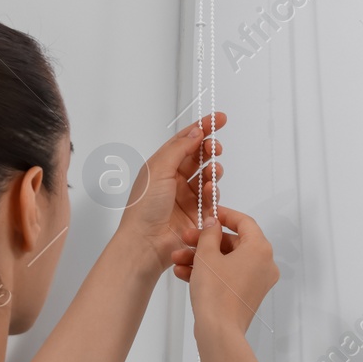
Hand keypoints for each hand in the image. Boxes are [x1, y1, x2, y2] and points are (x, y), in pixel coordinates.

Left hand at [115, 112, 224, 276]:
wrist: (146, 242)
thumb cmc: (143, 208)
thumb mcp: (158, 169)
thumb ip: (179, 148)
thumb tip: (196, 132)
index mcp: (161, 166)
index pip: (184, 141)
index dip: (202, 128)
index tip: (219, 119)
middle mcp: (174, 180)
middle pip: (199, 157)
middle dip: (210, 149)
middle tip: (215, 148)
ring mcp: (186, 197)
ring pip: (208, 176)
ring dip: (213, 170)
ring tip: (213, 171)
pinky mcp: (197, 214)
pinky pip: (212, 198)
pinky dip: (213, 191)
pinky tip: (209, 190)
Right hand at [175, 206, 277, 336]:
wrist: (219, 331)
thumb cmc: (215, 292)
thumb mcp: (206, 256)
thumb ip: (209, 234)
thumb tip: (213, 223)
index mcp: (260, 249)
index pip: (244, 222)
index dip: (224, 215)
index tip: (208, 214)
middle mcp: (264, 264)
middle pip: (233, 243)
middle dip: (205, 241)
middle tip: (185, 239)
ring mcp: (257, 281)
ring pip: (227, 261)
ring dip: (202, 258)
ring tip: (177, 259)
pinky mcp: (248, 295)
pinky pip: (228, 276)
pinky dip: (210, 273)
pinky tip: (184, 273)